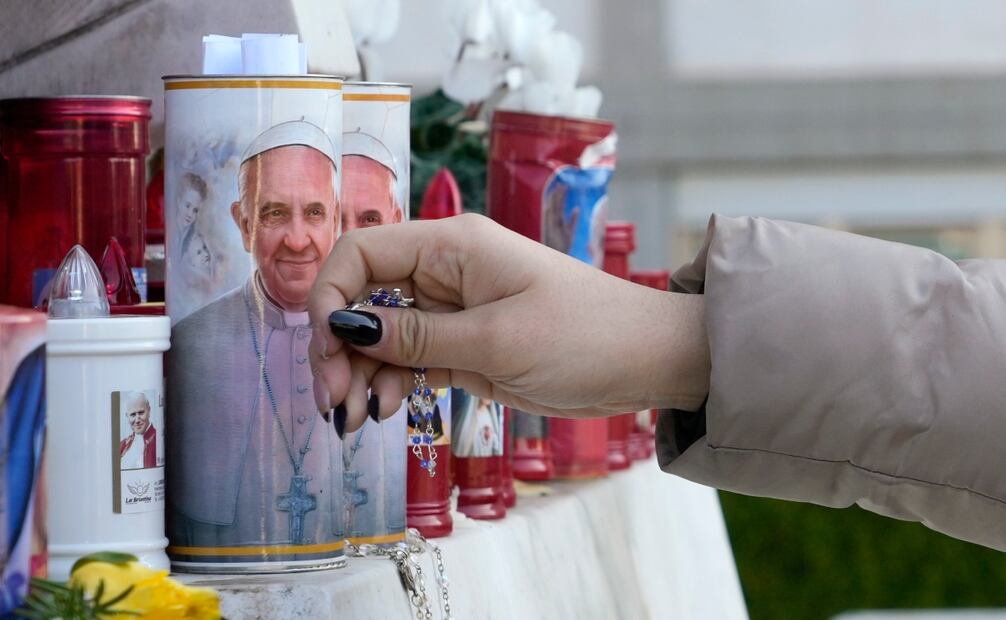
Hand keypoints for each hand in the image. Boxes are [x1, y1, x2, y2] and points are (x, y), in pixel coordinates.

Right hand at [308, 213, 708, 433]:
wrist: (647, 362)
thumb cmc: (585, 336)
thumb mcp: (495, 340)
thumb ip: (416, 338)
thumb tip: (345, 328)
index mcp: (452, 245)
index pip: (363, 252)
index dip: (330, 295)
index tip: (324, 348)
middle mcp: (446, 272)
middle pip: (364, 298)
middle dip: (339, 347)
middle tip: (333, 400)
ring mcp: (454, 310)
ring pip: (382, 336)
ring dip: (360, 374)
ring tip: (354, 419)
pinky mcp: (466, 346)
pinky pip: (410, 360)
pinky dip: (390, 384)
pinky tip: (383, 412)